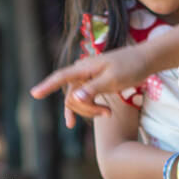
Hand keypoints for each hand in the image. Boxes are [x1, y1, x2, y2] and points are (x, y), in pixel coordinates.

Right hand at [31, 47, 150, 126]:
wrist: (144, 60)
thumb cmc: (130, 67)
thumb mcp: (113, 79)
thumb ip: (93, 89)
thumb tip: (75, 98)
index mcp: (85, 68)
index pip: (61, 77)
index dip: (47, 86)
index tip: (34, 94)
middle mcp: (82, 72)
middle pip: (71, 96)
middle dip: (85, 109)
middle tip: (107, 114)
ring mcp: (87, 78)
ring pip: (78, 100)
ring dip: (90, 111)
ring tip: (109, 114)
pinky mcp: (93, 83)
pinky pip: (83, 99)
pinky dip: (88, 109)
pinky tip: (84, 119)